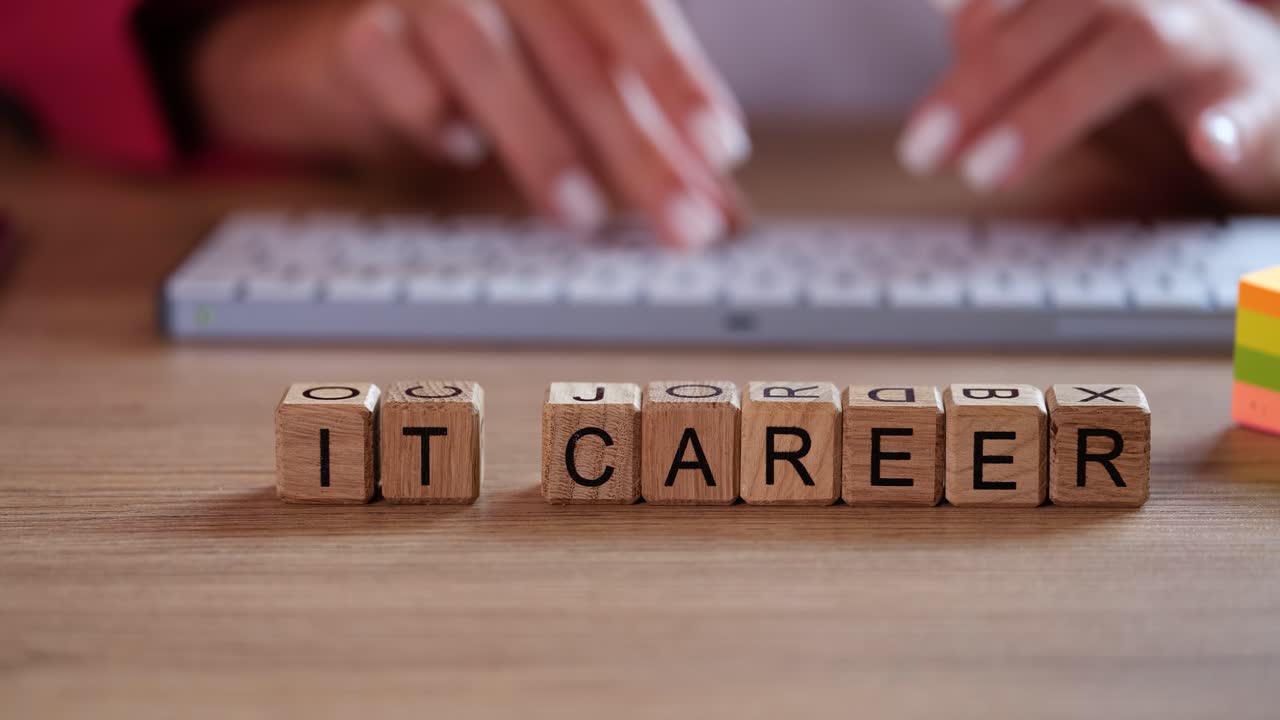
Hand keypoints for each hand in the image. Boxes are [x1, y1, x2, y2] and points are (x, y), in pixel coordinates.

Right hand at [194, 0, 748, 248]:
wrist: (356, 44)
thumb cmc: (491, 59)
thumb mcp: (576, 82)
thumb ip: (647, 130)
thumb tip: (722, 211)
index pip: (633, 13)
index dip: (680, 81)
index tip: (720, 148)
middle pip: (578, 55)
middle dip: (638, 149)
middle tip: (680, 224)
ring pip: (486, 58)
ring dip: (539, 143)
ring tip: (580, 213)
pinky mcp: (361, 29)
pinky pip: (398, 75)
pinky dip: (435, 118)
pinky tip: (458, 147)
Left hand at [899, 0, 1279, 203]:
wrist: (1266, 100)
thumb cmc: (1148, 80)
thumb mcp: (1067, 56)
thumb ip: (1013, 39)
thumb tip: (946, 9)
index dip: (975, 23)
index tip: (926, 82)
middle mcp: (1155, 3)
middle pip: (1068, 10)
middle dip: (983, 81)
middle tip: (921, 152)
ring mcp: (1215, 48)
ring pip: (1144, 46)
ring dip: (1056, 108)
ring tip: (988, 171)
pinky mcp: (1264, 104)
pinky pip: (1253, 108)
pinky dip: (1231, 126)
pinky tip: (1208, 146)